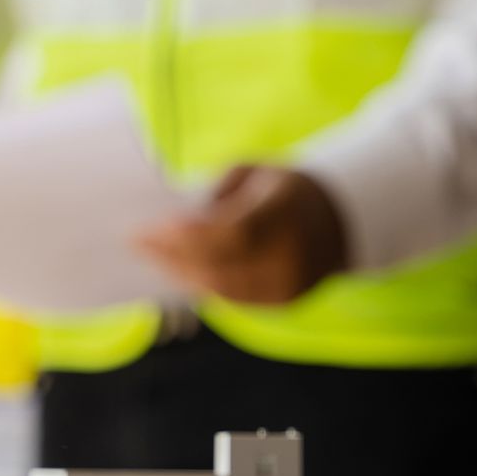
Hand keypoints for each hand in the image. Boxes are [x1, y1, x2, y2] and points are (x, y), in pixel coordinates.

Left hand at [135, 165, 348, 305]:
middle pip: (218, 265)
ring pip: (220, 288)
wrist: (340, 219)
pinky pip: (232, 298)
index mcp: (286, 212)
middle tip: (136, 242)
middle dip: (170, 255)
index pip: (232, 233)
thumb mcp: (252, 173)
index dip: (187, 236)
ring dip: (180, 272)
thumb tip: (171, 221)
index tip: (148, 229)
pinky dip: (201, 284)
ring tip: (151, 255)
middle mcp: (292, 255)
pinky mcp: (283, 302)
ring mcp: (290, 284)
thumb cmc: (282, 187)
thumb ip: (215, 194)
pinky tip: (178, 269)